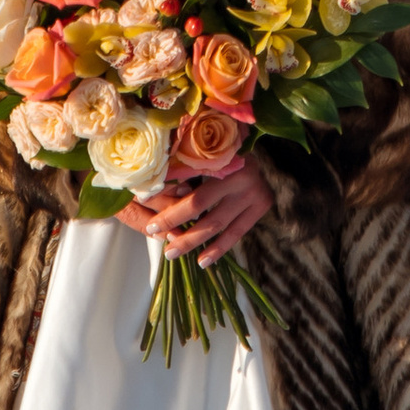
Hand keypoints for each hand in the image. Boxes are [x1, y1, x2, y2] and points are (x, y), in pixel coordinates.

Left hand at [124, 153, 272, 265]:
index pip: (194, 197)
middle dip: (181, 232)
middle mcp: (241, 178)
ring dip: (196, 243)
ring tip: (175, 254)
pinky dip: (220, 248)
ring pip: (219, 225)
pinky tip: (204, 261)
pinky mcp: (262, 205)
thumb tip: (147, 195)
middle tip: (165, 249)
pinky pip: (238, 232)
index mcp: (224, 163)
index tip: (152, 226)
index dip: (171, 214)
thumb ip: (179, 174)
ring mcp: (254, 193)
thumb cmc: (216, 151)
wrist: (251, 148)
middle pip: (205, 212)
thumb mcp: (199, 157)